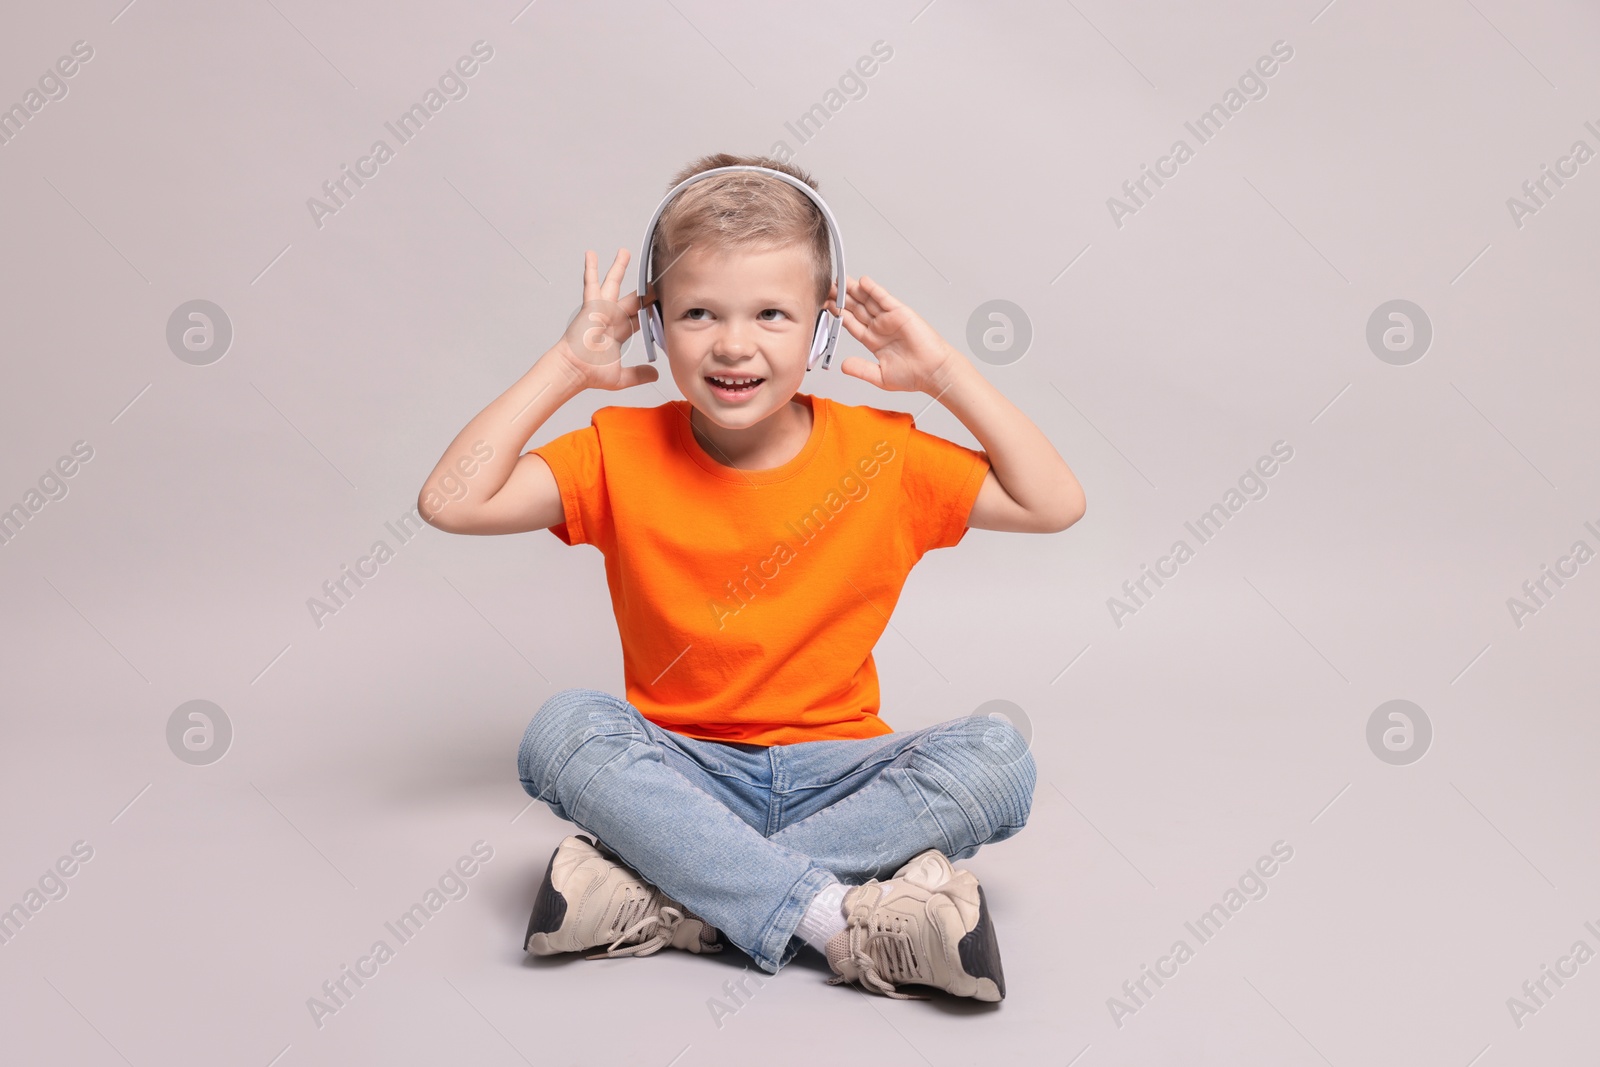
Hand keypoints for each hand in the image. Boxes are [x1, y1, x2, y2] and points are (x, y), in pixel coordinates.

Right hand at [547, 249, 658, 392]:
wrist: (575, 369)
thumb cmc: (590, 373)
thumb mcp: (621, 376)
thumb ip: (639, 374)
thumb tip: (656, 374)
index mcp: (619, 333)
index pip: (639, 318)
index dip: (651, 311)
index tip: (663, 303)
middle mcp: (612, 318)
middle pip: (632, 299)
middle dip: (643, 290)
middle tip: (653, 278)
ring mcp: (602, 310)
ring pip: (614, 284)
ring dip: (619, 268)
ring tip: (625, 252)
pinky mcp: (592, 305)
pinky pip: (591, 282)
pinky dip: (591, 268)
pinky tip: (590, 254)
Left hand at [832, 275, 964, 394]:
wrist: (934, 372)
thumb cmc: (914, 375)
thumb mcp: (880, 376)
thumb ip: (861, 369)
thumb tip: (843, 366)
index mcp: (873, 341)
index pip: (851, 324)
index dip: (838, 314)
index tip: (826, 306)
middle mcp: (880, 328)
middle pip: (857, 309)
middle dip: (842, 298)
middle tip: (829, 287)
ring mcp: (889, 319)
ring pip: (868, 301)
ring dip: (855, 290)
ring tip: (841, 280)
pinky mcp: (900, 313)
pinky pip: (884, 298)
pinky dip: (874, 289)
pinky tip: (863, 282)